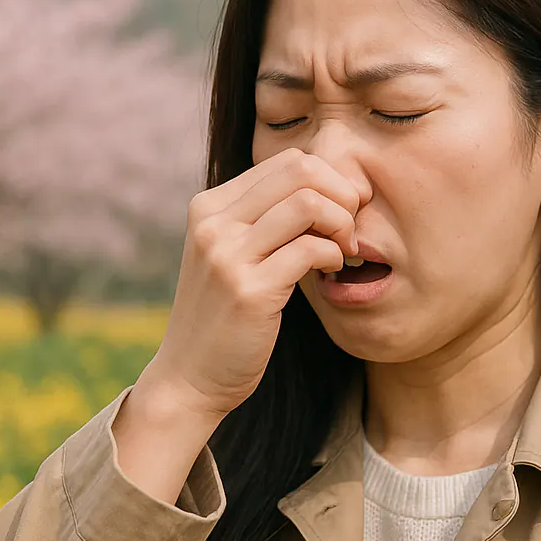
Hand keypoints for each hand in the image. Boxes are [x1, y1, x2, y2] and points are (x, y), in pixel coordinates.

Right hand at [140, 147, 360, 420]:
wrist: (190, 378)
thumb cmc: (224, 318)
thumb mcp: (231, 256)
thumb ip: (263, 221)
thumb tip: (328, 188)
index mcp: (209, 208)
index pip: (288, 162)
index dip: (329, 181)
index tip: (343, 213)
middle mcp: (213, 224)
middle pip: (301, 172)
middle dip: (342, 196)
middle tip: (351, 230)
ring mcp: (227, 256)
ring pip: (308, 204)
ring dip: (342, 226)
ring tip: (344, 252)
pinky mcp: (248, 291)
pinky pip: (309, 249)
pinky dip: (333, 256)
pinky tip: (333, 271)